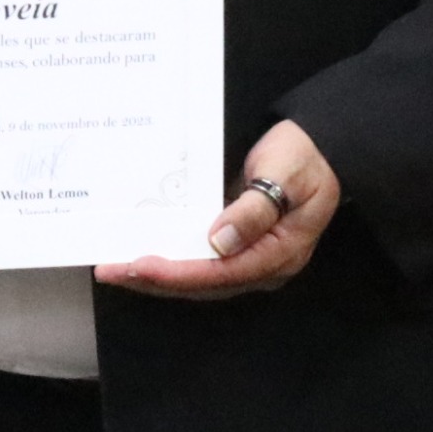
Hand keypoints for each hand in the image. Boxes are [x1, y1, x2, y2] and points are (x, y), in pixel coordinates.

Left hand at [98, 121, 337, 300]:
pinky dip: (171, 261)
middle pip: (203, 284)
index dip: (176, 273)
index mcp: (280, 254)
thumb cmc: (304, 156)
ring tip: (116, 268)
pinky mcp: (239, 248)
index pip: (220, 273)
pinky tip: (143, 255)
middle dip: (155, 280)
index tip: (138, 266)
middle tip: (110, 271)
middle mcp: (264, 266)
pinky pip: (201, 263)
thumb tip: (220, 242)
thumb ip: (255, 208)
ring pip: (198, 278)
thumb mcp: (285, 173)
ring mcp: (251, 259)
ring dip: (157, 276)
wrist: (322, 146)